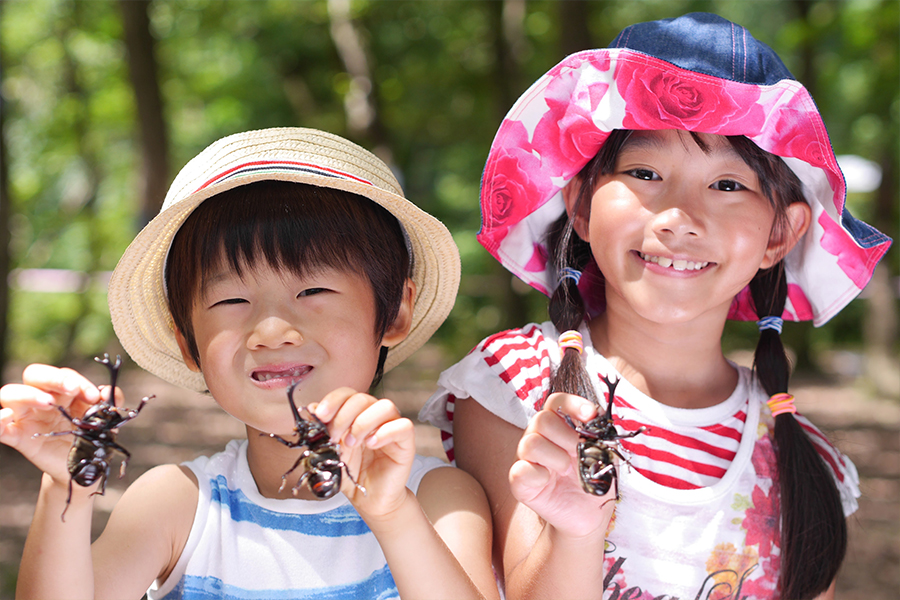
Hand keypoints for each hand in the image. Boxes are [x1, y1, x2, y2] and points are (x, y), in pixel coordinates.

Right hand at [0, 364, 111, 488]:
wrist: (85, 468)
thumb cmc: (92, 438)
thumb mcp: (105, 419)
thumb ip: (111, 403)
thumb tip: (108, 390)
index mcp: (63, 392)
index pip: (63, 375)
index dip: (78, 381)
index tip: (95, 396)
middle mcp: (42, 400)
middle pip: (34, 374)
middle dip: (53, 377)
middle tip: (71, 389)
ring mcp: (27, 418)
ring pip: (10, 394)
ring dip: (27, 394)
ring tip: (47, 402)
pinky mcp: (18, 438)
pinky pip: (0, 429)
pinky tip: (5, 417)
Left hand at [311, 387, 414, 518]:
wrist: (369, 499)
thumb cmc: (352, 474)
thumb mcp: (330, 452)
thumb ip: (322, 431)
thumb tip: (311, 409)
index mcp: (357, 414)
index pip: (348, 394)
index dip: (333, 400)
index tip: (320, 415)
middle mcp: (375, 416)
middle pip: (363, 398)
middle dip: (343, 416)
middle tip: (334, 437)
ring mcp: (392, 427)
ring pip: (385, 406)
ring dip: (363, 423)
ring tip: (352, 443)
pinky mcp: (406, 442)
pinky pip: (403, 426)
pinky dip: (385, 432)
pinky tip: (372, 445)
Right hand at [509, 392, 615, 539]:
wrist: (590, 515)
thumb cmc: (595, 479)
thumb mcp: (605, 454)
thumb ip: (601, 434)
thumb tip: (598, 418)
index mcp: (560, 426)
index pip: (557, 402)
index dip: (572, 404)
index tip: (591, 415)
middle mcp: (540, 436)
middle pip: (542, 419)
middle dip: (566, 436)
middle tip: (579, 453)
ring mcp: (528, 459)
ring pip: (530, 443)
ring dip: (554, 456)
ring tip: (566, 469)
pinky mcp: (520, 482)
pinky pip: (520, 470)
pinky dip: (538, 475)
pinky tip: (549, 481)